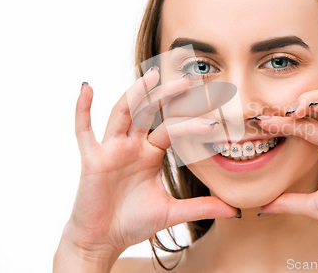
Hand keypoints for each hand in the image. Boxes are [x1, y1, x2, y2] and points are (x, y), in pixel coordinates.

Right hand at [66, 68, 237, 256]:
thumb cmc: (132, 222)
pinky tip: (86, 88)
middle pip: (149, 112)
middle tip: (187, 79)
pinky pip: (84, 131)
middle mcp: (131, 146)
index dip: (190, 124)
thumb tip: (235, 209)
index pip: (171, 129)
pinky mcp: (92, 159)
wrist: (102, 241)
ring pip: (123, 113)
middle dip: (166, 95)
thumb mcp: (172, 212)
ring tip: (150, 76)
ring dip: (136, 94)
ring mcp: (111, 149)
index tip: (213, 120)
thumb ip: (201, 207)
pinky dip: (82, 109)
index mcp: (149, 153)